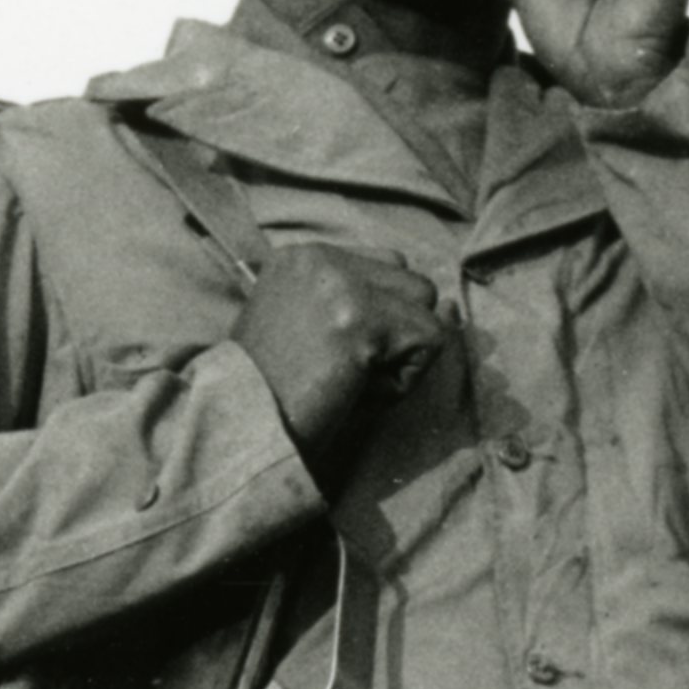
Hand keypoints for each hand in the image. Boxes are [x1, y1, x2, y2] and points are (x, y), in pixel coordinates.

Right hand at [235, 237, 450, 475]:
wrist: (236, 431)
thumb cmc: (270, 399)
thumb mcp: (308, 336)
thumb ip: (363, 310)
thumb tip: (451, 307)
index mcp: (301, 257)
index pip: (385, 268)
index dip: (381, 321)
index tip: (335, 358)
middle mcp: (320, 258)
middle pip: (412, 284)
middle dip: (396, 336)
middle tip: (345, 376)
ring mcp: (341, 284)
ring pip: (426, 310)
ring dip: (401, 358)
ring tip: (350, 384)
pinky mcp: (361, 319)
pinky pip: (430, 342)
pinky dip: (404, 381)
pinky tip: (356, 394)